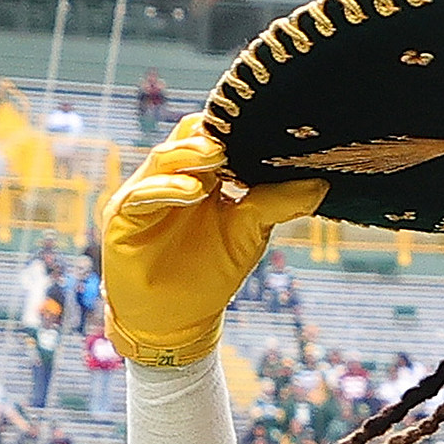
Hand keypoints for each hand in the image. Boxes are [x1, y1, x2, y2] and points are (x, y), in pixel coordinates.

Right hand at [97, 113, 326, 365]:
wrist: (177, 321)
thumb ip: (278, 204)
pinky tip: (193, 193)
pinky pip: (142, 195)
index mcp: (200, 175)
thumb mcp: (250, 233)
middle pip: (185, 139)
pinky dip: (166, 189)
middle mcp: (170, 178)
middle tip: (236, 137)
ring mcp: (144, 195)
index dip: (232, 128)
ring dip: (189, 157)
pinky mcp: (123, 218)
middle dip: (209, 135)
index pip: (211, 136)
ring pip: (162, 160)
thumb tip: (320, 183)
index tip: (261, 123)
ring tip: (216, 157)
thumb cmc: (210, 273)